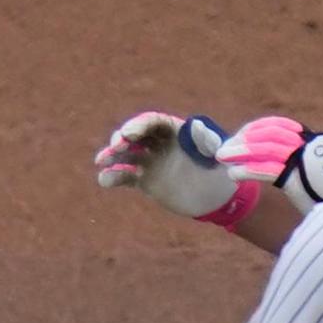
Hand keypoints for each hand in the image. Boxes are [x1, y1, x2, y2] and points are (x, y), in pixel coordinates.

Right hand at [94, 112, 243, 219]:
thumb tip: (195, 124)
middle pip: (135, 136)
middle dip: (122, 138)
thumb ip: (207, 140)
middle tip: (116, 145)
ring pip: (126, 155)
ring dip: (112, 156)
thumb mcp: (218, 154)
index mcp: (175, 131)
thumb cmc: (221, 171)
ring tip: (101, 161)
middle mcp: (159, 143)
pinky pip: (126, 176)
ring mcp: (150, 162)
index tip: (130, 134)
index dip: (139, 125)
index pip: (153, 123)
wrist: (218, 199)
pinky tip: (104, 180)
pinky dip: (114, 177)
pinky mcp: (145, 180)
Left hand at [215, 116, 322, 213]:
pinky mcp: (298, 179)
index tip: (241, 135)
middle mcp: (308, 145)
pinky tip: (233, 173)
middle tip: (224, 147)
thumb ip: (304, 167)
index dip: (257, 128)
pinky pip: (267, 170)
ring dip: (240, 152)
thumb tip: (285, 168)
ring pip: (265, 149)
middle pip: (269, 134)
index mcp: (314, 141)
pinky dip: (247, 170)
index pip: (280, 125)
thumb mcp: (322, 173)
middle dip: (244, 139)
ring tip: (222, 157)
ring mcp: (304, 160)